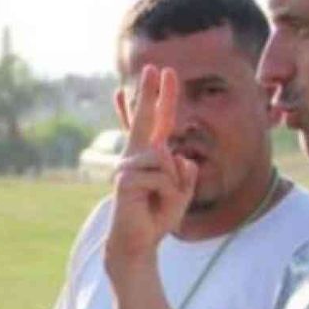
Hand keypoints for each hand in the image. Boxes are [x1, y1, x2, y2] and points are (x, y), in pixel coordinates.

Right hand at [104, 65, 198, 275]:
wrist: (138, 241)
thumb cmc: (158, 215)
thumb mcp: (182, 190)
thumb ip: (183, 170)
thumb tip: (171, 153)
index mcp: (150, 155)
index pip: (158, 121)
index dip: (160, 97)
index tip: (160, 71)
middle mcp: (136, 155)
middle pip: (146, 118)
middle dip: (150, 92)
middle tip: (154, 67)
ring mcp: (127, 165)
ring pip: (166, 158)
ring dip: (174, 184)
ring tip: (161, 200)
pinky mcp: (125, 178)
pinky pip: (162, 176)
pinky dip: (167, 192)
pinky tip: (152, 204)